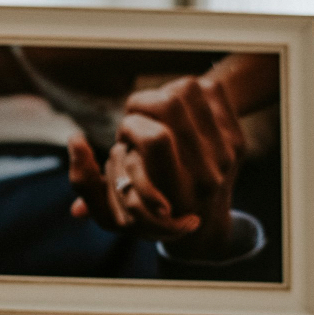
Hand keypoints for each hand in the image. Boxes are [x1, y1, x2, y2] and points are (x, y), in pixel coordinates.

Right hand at [69, 77, 246, 260]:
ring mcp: (226, 153)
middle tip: (134, 118)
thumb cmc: (150, 216)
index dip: (131, 125)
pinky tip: (177, 110)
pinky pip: (208, 89)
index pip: (156, 138)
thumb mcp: (114, 215)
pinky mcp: (237, 138)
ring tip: (154, 114)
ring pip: (186, 89)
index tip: (123, 137)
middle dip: (140, 102)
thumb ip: (88, 184)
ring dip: (161, 93)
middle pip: (169, 103)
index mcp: (175, 191)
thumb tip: (76, 142)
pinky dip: (186, 92)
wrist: (207, 226)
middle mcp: (205, 172)